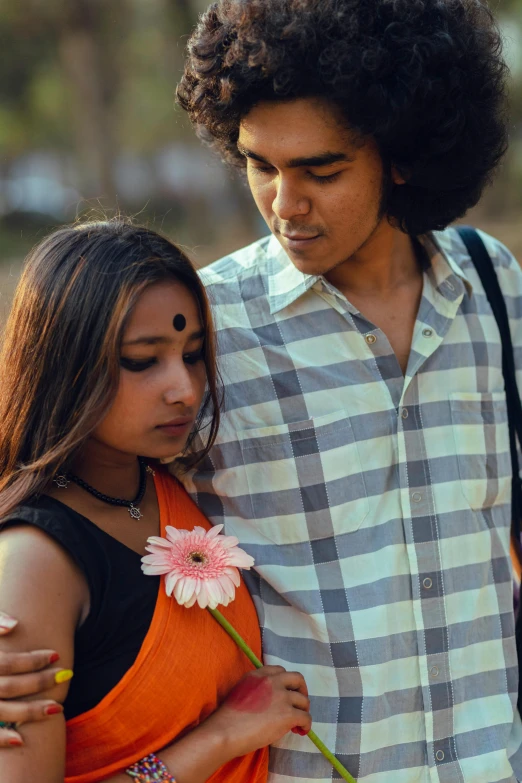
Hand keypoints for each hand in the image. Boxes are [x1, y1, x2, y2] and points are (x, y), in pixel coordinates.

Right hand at [0, 612, 64, 747]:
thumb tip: (14, 624)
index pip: (7, 662)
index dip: (33, 659)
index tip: (56, 655)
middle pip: (9, 687)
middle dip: (40, 682)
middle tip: (65, 675)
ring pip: (2, 711)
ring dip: (30, 712)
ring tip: (57, 708)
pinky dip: (1, 738)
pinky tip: (21, 739)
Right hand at [202, 665, 311, 759]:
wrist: (226, 731)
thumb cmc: (228, 717)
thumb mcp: (241, 690)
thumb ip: (257, 688)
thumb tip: (269, 702)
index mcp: (259, 674)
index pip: (280, 671)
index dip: (286, 683)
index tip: (285, 693)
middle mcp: (273, 681)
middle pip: (297, 679)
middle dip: (301, 690)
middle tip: (299, 703)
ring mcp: (282, 697)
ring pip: (303, 700)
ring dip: (303, 711)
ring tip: (297, 723)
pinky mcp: (288, 714)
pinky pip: (305, 717)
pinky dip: (306, 725)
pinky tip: (300, 731)